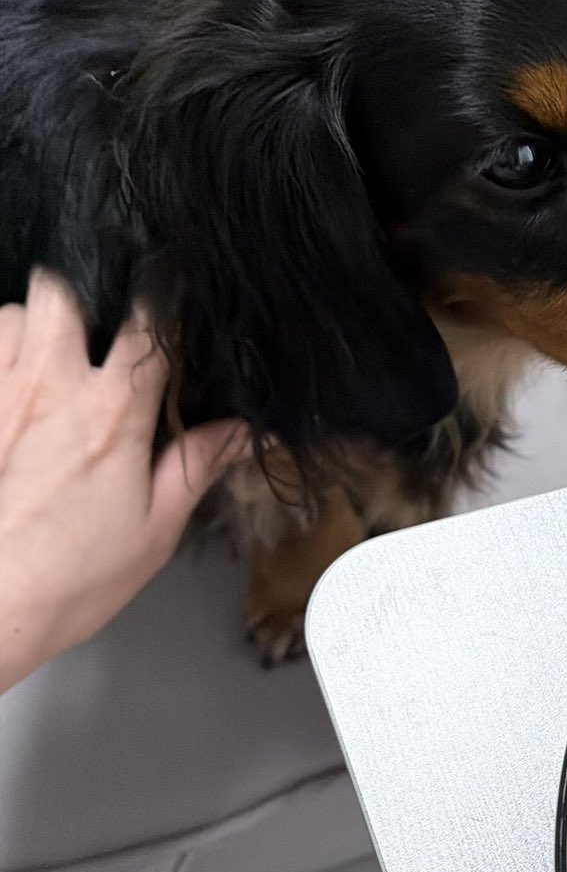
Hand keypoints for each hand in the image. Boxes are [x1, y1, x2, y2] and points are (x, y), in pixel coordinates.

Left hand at [0, 269, 248, 691]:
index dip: (162, 300)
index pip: (148, 326)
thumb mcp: (153, 532)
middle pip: (61, 291)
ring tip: (46, 363)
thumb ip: (193, 467)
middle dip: (80, 300)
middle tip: (92, 333)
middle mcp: (49, 388)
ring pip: (13, 314)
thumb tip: (238, 430)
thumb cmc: (68, 580)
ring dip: (32, 328)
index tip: (170, 294)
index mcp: (111, 415)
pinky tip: (13, 388)